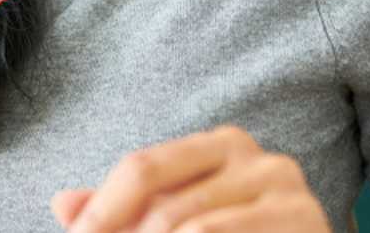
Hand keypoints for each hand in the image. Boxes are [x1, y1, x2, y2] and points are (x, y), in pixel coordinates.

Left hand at [48, 125, 329, 232]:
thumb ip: (126, 213)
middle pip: (163, 204)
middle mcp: (256, 156)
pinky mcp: (306, 220)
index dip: (101, 212)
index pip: (141, 168)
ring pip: (190, 228)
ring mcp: (286, 188)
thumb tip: (63, 203)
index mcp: (220, 145)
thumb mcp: (180, 222)